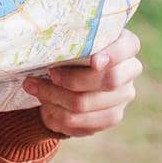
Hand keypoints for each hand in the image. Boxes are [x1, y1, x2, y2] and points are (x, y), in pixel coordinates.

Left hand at [23, 28, 142, 137]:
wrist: (66, 74)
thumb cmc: (68, 47)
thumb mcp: (70, 39)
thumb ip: (70, 40)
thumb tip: (51, 48)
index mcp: (125, 45)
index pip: (129, 46)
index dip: (114, 55)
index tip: (94, 61)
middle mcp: (129, 71)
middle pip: (108, 80)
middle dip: (73, 79)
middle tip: (49, 73)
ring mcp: (122, 96)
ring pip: (87, 103)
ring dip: (55, 97)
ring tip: (33, 87)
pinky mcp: (111, 117)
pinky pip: (83, 123)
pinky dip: (59, 115)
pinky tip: (45, 107)